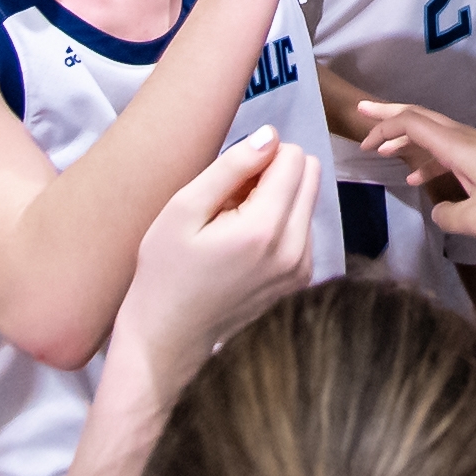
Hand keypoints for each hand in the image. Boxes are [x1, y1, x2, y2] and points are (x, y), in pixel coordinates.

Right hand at [109, 128, 316, 368]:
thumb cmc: (165, 272)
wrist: (169, 338)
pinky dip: (278, 225)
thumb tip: (270, 137)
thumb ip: (230, 168)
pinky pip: (303, 229)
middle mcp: (295, 250)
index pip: (294, 158)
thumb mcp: (182, 210)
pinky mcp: (301, 281)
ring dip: (276, 199)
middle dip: (274, 173)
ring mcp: (302, 269)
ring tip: (234, 225)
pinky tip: (243, 245)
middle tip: (231, 198)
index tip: (229, 180)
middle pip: (310, 175)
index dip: (260, 155)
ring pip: (308, 201)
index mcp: (264, 230)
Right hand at [359, 101, 475, 248]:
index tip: (364, 144)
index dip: (384, 128)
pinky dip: (424, 156)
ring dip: (404, 137)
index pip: (411, 123)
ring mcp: (474, 145)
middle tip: (360, 112)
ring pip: (431, 132)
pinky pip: (444, 149)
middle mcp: (462, 137)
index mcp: (455, 145)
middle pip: (418, 116)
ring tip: (379, 149)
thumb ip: (448, 217)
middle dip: (387, 115)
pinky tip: (415, 176)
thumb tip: (438, 211)